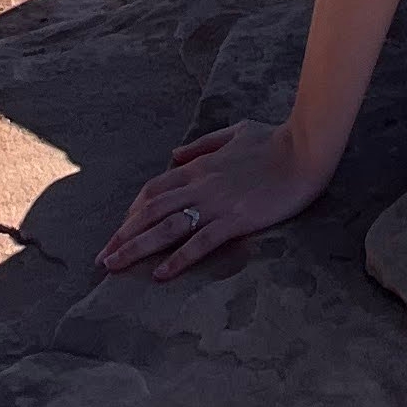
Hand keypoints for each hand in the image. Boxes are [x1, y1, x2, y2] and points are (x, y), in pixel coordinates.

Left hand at [97, 117, 332, 278]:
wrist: (304, 148)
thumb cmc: (274, 139)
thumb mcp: (235, 132)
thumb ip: (203, 145)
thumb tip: (175, 154)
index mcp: (200, 166)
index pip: (155, 189)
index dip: (133, 212)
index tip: (119, 231)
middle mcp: (201, 185)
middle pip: (151, 210)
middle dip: (123, 234)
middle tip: (102, 259)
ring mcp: (216, 203)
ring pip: (167, 227)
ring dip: (137, 247)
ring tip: (114, 267)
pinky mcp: (235, 219)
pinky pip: (200, 242)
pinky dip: (178, 258)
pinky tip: (161, 274)